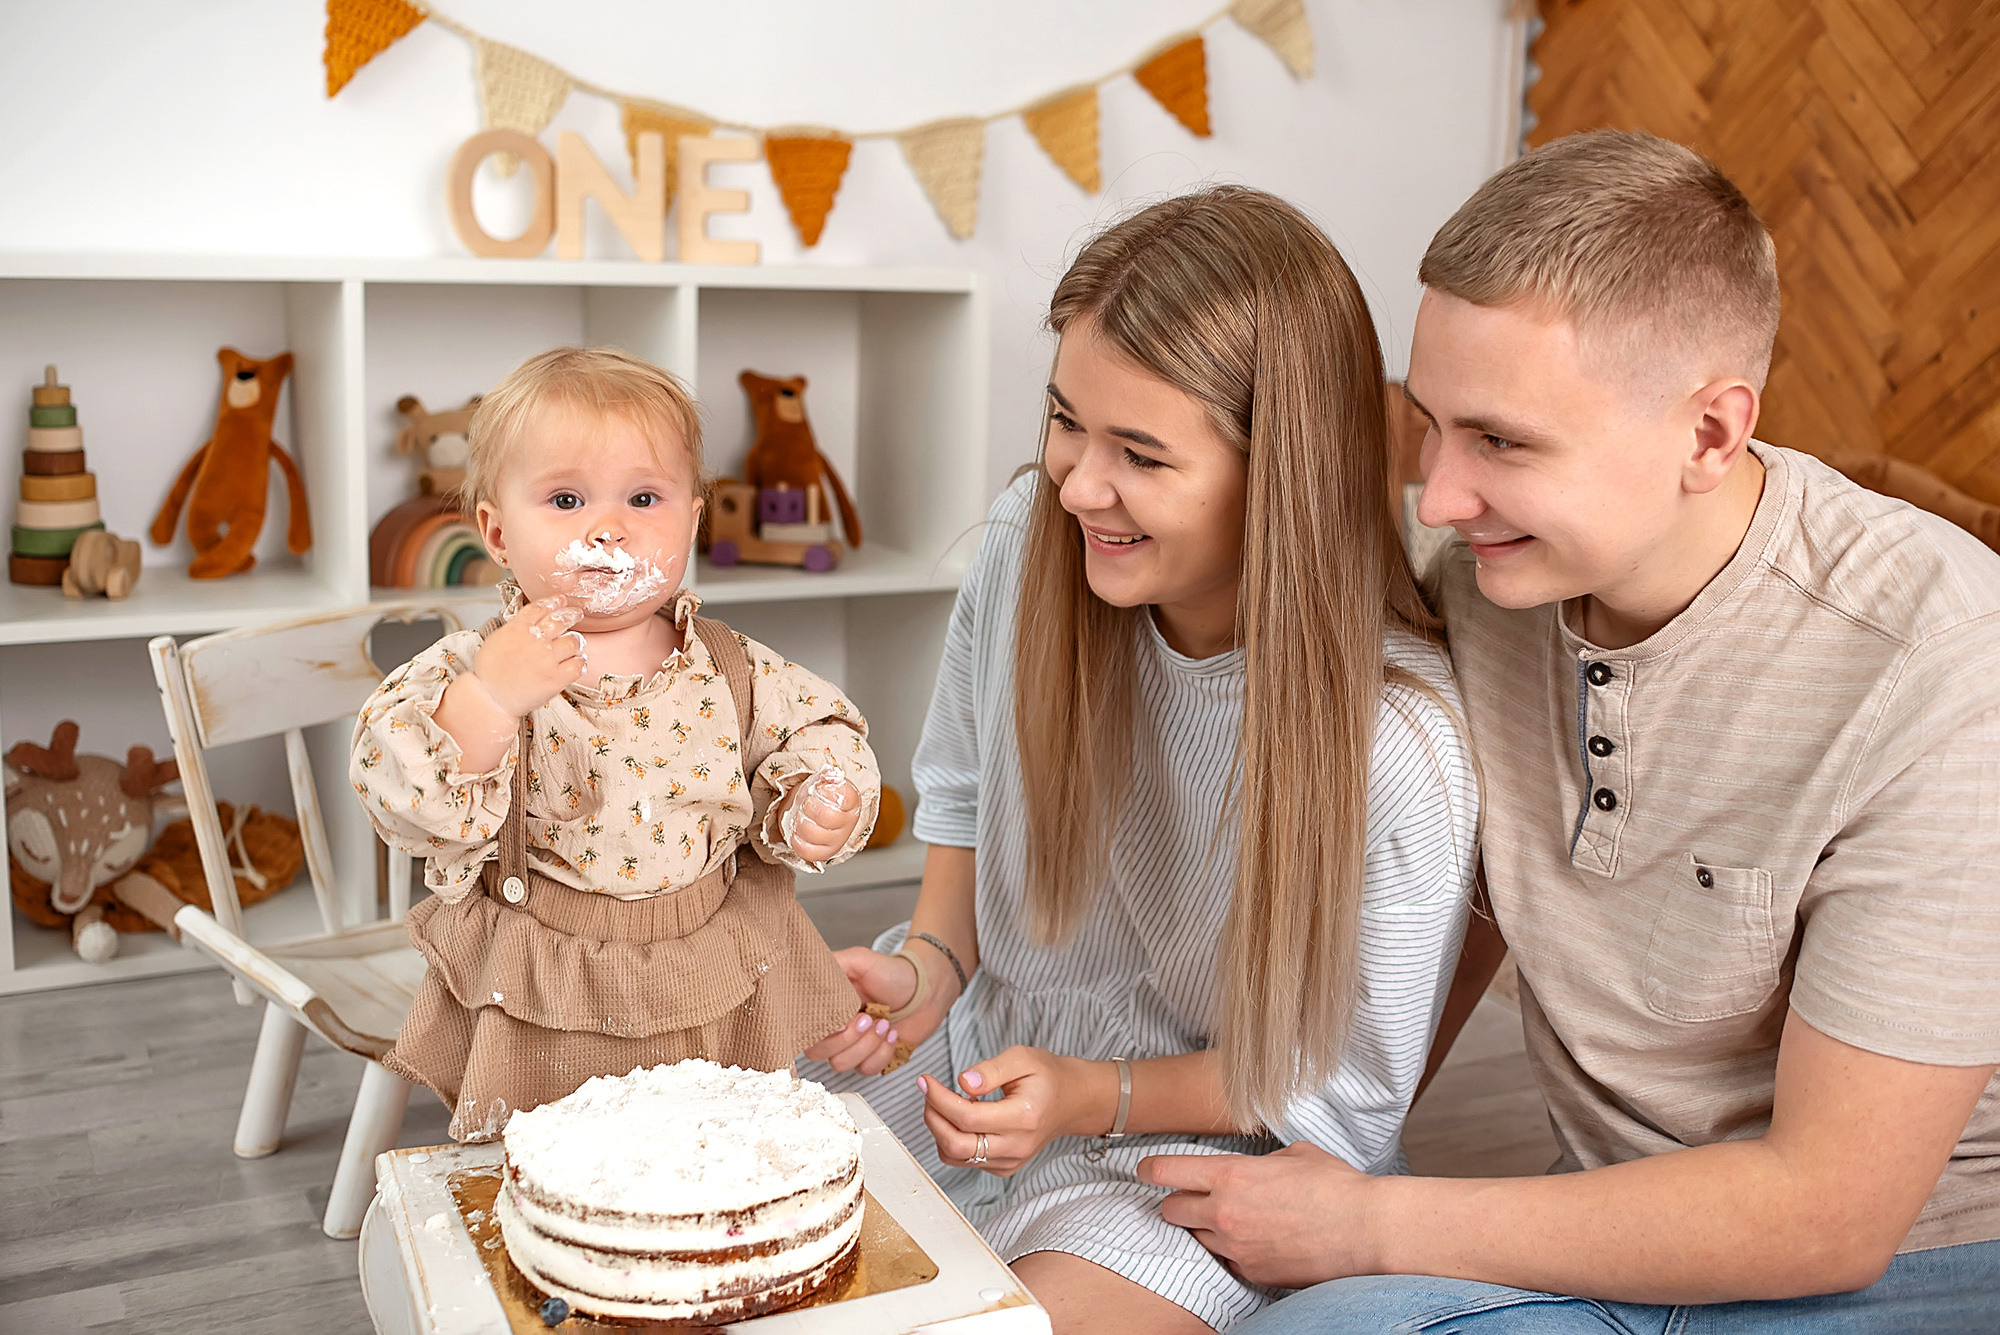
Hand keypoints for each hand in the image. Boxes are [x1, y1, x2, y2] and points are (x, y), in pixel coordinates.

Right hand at [469, 596, 586, 716]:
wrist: (490, 698)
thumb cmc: (489, 672)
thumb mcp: (496, 640)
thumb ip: (515, 628)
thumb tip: (530, 622)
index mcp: (518, 628)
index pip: (541, 607)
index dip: (554, 602)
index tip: (561, 600)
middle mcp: (535, 640)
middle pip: (562, 620)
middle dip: (572, 615)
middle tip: (577, 614)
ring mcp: (547, 658)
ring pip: (574, 642)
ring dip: (577, 642)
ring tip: (576, 645)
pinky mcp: (556, 678)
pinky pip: (578, 665)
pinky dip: (581, 662)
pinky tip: (578, 663)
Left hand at [782, 769, 861, 862]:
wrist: (816, 814)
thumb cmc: (821, 796)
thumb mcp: (824, 781)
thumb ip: (827, 776)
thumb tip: (829, 775)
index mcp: (852, 802)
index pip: (843, 798)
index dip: (825, 792)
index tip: (819, 789)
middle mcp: (847, 823)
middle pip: (827, 816)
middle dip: (809, 806)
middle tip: (806, 802)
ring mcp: (836, 840)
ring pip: (813, 833)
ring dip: (800, 821)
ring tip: (800, 816)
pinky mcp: (822, 853)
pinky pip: (806, 850)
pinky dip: (796, 839)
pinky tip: (797, 831)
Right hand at [804, 947, 932, 1074]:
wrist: (926, 990)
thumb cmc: (893, 973)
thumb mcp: (859, 959)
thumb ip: (830, 965)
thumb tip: (806, 977)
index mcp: (824, 1007)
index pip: (804, 1030)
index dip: (821, 1031)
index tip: (842, 1021)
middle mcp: (833, 1029)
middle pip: (818, 1054)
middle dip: (847, 1038)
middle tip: (868, 1018)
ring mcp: (851, 1046)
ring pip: (842, 1064)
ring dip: (867, 1044)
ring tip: (884, 1023)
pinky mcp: (870, 1058)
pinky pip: (866, 1070)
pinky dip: (882, 1053)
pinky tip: (892, 1034)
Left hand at [917, 1046, 1112, 1177]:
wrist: (1070, 1101)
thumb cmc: (1046, 1075)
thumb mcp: (1022, 1058)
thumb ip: (991, 1069)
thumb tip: (963, 1082)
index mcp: (1024, 1117)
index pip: (967, 1118)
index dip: (939, 1099)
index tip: (924, 1080)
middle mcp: (1017, 1146)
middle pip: (956, 1145)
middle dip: (932, 1117)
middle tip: (928, 1091)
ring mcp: (1011, 1161)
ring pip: (955, 1157)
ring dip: (938, 1128)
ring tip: (945, 1101)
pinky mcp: (1003, 1168)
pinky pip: (964, 1161)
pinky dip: (951, 1139)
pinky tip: (961, 1117)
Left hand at [1141, 1141, 1378, 1288]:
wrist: (1366, 1230)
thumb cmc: (1336, 1187)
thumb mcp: (1293, 1154)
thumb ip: (1259, 1160)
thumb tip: (1252, 1165)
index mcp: (1231, 1176)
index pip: (1167, 1172)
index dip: (1151, 1169)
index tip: (1146, 1169)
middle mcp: (1225, 1213)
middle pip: (1170, 1210)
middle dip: (1178, 1202)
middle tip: (1193, 1196)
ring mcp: (1236, 1247)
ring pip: (1197, 1237)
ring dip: (1206, 1228)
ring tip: (1235, 1219)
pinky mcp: (1252, 1273)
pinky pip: (1226, 1260)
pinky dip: (1233, 1250)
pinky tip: (1257, 1240)